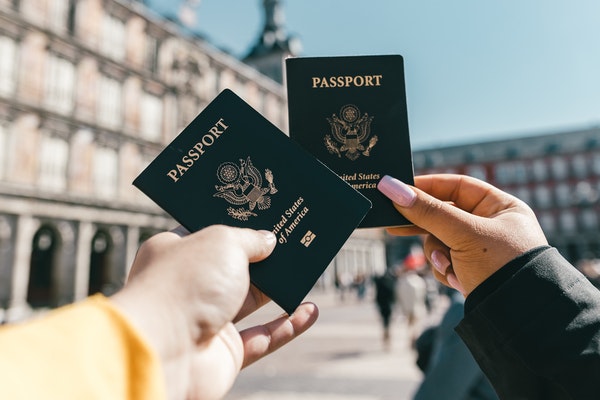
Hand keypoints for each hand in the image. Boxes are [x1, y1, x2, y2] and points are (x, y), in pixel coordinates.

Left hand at [110, 225, 318, 399]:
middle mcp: (189, 286)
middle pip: (233, 267)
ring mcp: (206, 320)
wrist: (165, 351)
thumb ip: (250, 239)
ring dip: (279, 288)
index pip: (207, 232)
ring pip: (251, 301)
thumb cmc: (185, 285)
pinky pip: (263, 338)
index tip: (262, 212)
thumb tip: (268, 240)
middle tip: (292, 239)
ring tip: (307, 269)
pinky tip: (310, 311)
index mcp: (175, 252)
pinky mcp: (224, 353)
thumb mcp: (223, 241)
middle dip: (263, 256)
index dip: (235, 222)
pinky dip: (288, 326)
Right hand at [378, 174, 547, 295]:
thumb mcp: (463, 234)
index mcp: (500, 207)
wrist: (519, 318)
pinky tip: (457, 280)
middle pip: (444, 215)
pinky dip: (446, 270)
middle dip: (425, 227)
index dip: (427, 187)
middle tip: (394, 226)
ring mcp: (480, 250)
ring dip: (438, 254)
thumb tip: (390, 187)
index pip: (457, 186)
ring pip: (439, 241)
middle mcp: (491, 225)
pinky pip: (445, 261)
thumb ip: (427, 211)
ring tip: (449, 266)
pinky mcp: (472, 271)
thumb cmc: (502, 266)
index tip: (398, 190)